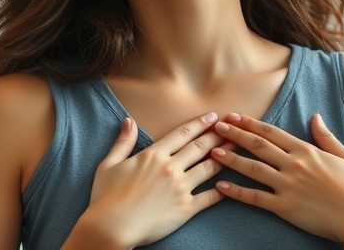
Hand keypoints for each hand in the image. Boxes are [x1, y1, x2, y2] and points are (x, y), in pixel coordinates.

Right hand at [78, 113, 228, 247]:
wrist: (111, 227)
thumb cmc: (106, 197)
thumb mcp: (110, 164)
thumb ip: (123, 142)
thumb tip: (128, 121)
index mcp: (154, 154)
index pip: (182, 133)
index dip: (199, 123)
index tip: (212, 116)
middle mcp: (171, 167)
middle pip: (200, 146)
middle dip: (217, 135)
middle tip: (232, 127)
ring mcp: (181, 188)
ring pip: (209, 167)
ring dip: (225, 156)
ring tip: (237, 148)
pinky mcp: (186, 209)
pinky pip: (209, 197)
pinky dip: (222, 189)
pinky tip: (230, 184)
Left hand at [210, 112, 343, 245]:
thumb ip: (326, 136)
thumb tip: (315, 117)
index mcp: (306, 150)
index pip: (272, 132)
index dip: (250, 124)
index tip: (233, 116)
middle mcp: (294, 165)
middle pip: (258, 146)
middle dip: (234, 134)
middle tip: (216, 127)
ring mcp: (288, 186)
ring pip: (252, 168)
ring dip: (230, 159)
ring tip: (212, 152)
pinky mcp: (285, 207)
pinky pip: (256, 198)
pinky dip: (237, 191)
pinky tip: (221, 185)